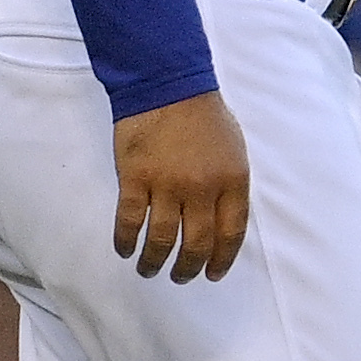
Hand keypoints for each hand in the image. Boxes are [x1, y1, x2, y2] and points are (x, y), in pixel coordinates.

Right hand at [112, 90, 249, 282]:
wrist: (167, 84)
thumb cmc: (203, 115)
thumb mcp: (234, 149)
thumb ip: (230, 185)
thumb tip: (223, 220)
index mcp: (231, 180)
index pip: (231, 234)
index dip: (222, 260)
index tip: (212, 274)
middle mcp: (202, 188)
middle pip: (197, 245)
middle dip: (188, 269)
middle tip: (180, 277)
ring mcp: (167, 185)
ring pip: (162, 241)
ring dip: (155, 263)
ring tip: (149, 270)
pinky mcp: (135, 179)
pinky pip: (130, 222)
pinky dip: (126, 242)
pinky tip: (126, 250)